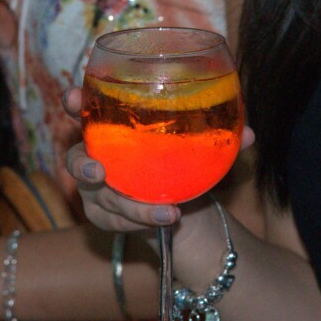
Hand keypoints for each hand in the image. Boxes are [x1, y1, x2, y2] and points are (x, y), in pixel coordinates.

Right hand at [63, 87, 256, 234]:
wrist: (180, 208)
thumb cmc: (178, 163)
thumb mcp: (197, 148)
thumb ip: (220, 140)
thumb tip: (249, 135)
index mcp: (111, 127)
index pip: (82, 111)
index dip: (72, 104)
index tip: (71, 99)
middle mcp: (96, 156)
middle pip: (74, 159)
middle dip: (81, 164)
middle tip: (98, 170)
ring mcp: (95, 191)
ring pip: (100, 198)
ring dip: (129, 205)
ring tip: (163, 210)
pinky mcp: (104, 217)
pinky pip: (114, 221)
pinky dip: (142, 221)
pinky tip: (166, 219)